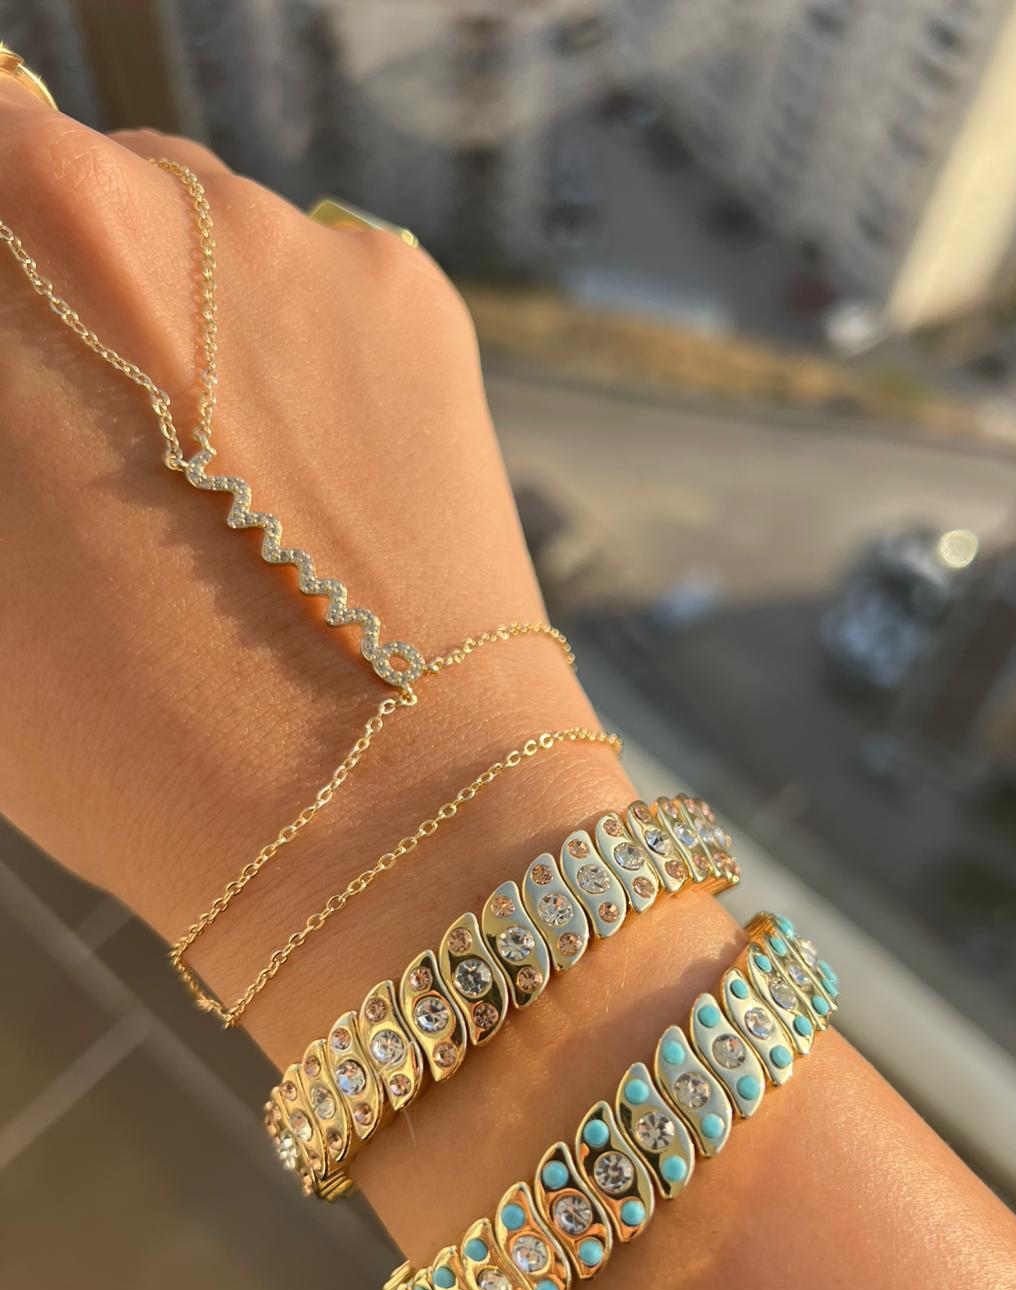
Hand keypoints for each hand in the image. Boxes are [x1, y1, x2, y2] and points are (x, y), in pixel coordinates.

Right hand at [0, 86, 603, 1004]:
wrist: (380, 813)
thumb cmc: (127, 729)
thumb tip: (24, 375)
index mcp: (19, 242)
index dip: (1, 308)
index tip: (25, 389)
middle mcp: (159, 197)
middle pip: (70, 192)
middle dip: (62, 298)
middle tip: (89, 448)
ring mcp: (305, 240)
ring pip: (197, 232)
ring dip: (179, 317)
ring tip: (202, 479)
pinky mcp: (416, 297)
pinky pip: (310, 282)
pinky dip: (287, 351)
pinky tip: (297, 478)